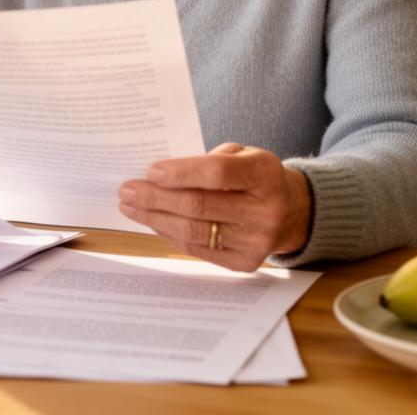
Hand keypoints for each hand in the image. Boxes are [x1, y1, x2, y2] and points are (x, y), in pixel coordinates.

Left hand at [118, 142, 310, 271]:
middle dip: (157, 197)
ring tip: (131, 206)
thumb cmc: (252, 174)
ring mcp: (257, 241)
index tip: (150, 170)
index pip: (217, 174)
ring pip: (194, 231)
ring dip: (155, 218)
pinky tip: (153, 220)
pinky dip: (170, 233)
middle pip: (199, 205)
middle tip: (127, 189)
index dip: (181, 172)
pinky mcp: (245, 263)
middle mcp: (266, 211)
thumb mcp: (241, 153)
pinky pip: (198, 249)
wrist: (289, 210)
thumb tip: (158, 174)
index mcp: (265, 174)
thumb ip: (207, 159)